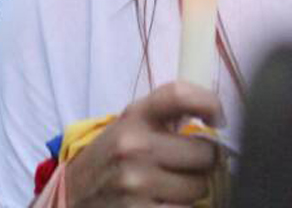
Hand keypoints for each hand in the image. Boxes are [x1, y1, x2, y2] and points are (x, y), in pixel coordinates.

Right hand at [64, 81, 223, 207]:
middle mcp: (133, 146)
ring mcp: (135, 183)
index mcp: (134, 117)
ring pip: (199, 187)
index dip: (209, 103)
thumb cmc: (113, 157)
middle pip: (205, 153)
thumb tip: (219, 117)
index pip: (179, 94)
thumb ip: (168, 114)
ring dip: (191, 191)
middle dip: (201, 162)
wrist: (72, 195)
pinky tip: (162, 204)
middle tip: (182, 165)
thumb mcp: (132, 124)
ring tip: (168, 188)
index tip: (219, 119)